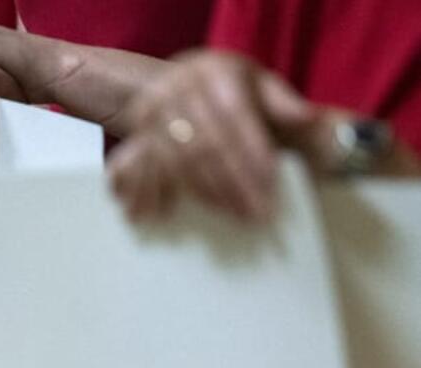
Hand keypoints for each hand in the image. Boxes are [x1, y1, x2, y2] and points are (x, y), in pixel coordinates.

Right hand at [109, 50, 316, 220]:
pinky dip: (186, 190)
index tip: (270, 185)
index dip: (253, 153)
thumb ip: (280, 100)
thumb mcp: (254, 80)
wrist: (161, 82)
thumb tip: (308, 119)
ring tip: (237, 215)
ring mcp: (154, 110)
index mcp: (215, 72)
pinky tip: (207, 207)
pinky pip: (163, 167)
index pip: (236, 119)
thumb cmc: (219, 85)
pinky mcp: (139, 132)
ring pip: (186, 160)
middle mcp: (180, 88)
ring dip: (213, 192)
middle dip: (235, 182)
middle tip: (257, 212)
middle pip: (211, 144)